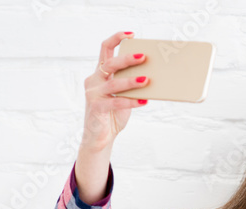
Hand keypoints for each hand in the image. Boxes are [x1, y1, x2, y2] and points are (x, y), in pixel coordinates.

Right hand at [80, 32, 151, 152]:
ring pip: (114, 83)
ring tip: (146, 80)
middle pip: (110, 63)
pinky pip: (115, 102)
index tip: (132, 34)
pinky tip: (143, 101)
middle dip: (128, 59)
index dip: (117, 38)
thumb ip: (130, 85)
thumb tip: (152, 76)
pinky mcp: (96, 107)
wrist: (100, 137)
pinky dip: (131, 101)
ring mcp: (93, 93)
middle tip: (144, 57)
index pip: (105, 48)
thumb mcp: (123, 95)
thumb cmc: (113, 113)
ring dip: (131, 81)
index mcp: (100, 73)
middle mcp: (94, 80)